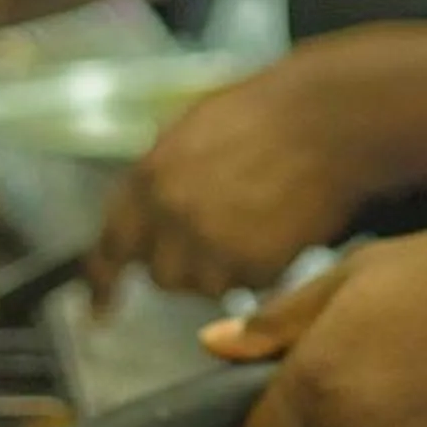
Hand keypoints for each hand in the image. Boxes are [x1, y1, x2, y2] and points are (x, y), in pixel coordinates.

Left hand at [86, 51, 368, 307]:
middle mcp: (172, 216)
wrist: (327, 122)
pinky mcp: (254, 266)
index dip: (102, 282)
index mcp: (150, 177)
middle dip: (184, 264)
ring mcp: (213, 245)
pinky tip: (277, 231)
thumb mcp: (193, 130)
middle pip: (162, 274)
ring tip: (253, 228)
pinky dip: (259, 270)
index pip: (111, 245)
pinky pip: (246, 286)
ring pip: (204, 286)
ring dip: (222, 270)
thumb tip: (147, 209)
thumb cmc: (264, 114)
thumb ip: (161, 174)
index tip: (98, 311)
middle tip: (218, 235)